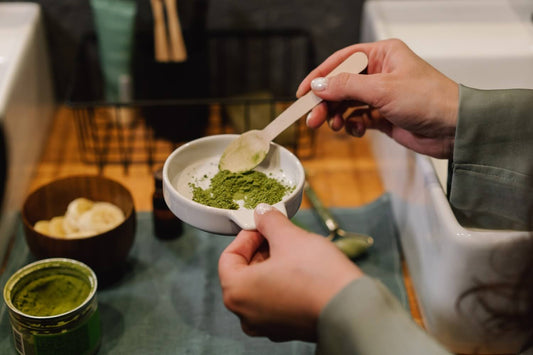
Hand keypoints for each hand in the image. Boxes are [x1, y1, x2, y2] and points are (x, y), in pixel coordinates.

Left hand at [218, 204, 362, 341]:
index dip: (247, 236)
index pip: (228, 257)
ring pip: (260, 287)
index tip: (263, 226)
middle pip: (243, 272)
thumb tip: (262, 213)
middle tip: (279, 235)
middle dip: (261, 250)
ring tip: (293, 250)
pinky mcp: (285, 329)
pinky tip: (302, 270)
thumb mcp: (289, 237)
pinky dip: (282, 283)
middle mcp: (245, 313)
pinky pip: (275, 301)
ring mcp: (265, 325)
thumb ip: (269, 222)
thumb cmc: (316, 275)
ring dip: (272, 265)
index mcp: (236, 291)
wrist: (351, 309)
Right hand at [297, 39, 458, 158]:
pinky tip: (358, 130)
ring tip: (336, 127)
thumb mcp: (382, 89)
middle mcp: (380, 72)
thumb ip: (346, 86)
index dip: (319, 76)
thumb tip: (319, 85)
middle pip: (341, 85)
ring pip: (347, 103)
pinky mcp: (384, 115)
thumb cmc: (429, 100)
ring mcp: (381, 95)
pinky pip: (358, 118)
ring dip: (338, 116)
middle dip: (326, 102)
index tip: (302, 92)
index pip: (341, 61)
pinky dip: (354, 125)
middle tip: (313, 119)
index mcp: (382, 55)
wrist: (454, 129)